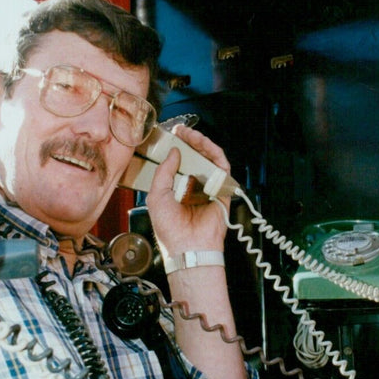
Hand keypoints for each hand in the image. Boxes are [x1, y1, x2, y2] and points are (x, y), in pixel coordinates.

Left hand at [145, 123, 229, 257]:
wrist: (188, 247)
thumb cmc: (171, 230)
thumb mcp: (156, 196)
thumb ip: (163, 172)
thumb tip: (174, 152)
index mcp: (177, 188)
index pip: (179, 161)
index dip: (177, 147)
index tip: (172, 135)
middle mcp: (194, 186)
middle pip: (195, 157)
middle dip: (189, 141)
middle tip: (182, 131)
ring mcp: (208, 187)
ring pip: (209, 159)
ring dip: (202, 144)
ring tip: (193, 136)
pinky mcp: (223, 191)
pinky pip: (222, 168)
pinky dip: (216, 155)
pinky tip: (206, 148)